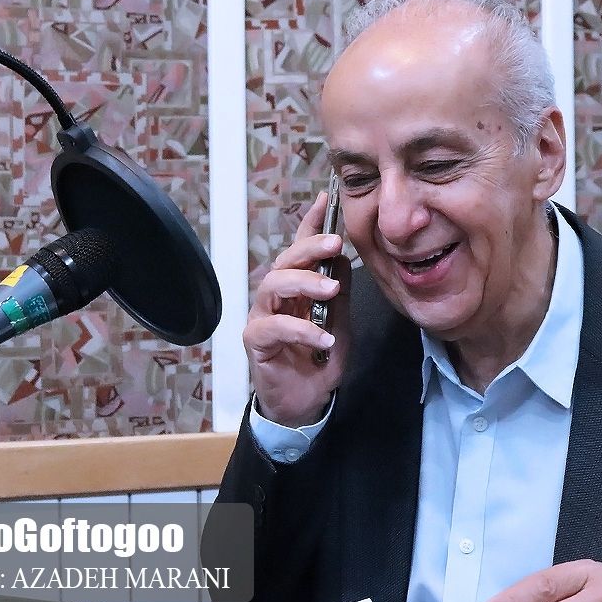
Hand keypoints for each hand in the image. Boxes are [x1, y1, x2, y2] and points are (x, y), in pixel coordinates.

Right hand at [244, 191, 350, 427]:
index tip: (324, 200)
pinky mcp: (256, 340)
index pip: (300, 249)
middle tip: (335, 244)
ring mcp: (263, 316)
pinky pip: (274, 326)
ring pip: (274, 284)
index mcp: (297, 287)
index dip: (310, 223)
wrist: (306, 401)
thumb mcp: (340, 322)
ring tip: (331, 290)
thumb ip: (340, 292)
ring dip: (304, 282)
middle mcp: (276, 297)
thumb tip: (344, 259)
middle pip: (284, 260)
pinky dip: (301, 330)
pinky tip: (323, 340)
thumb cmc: (319, 359)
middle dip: (310, 248)